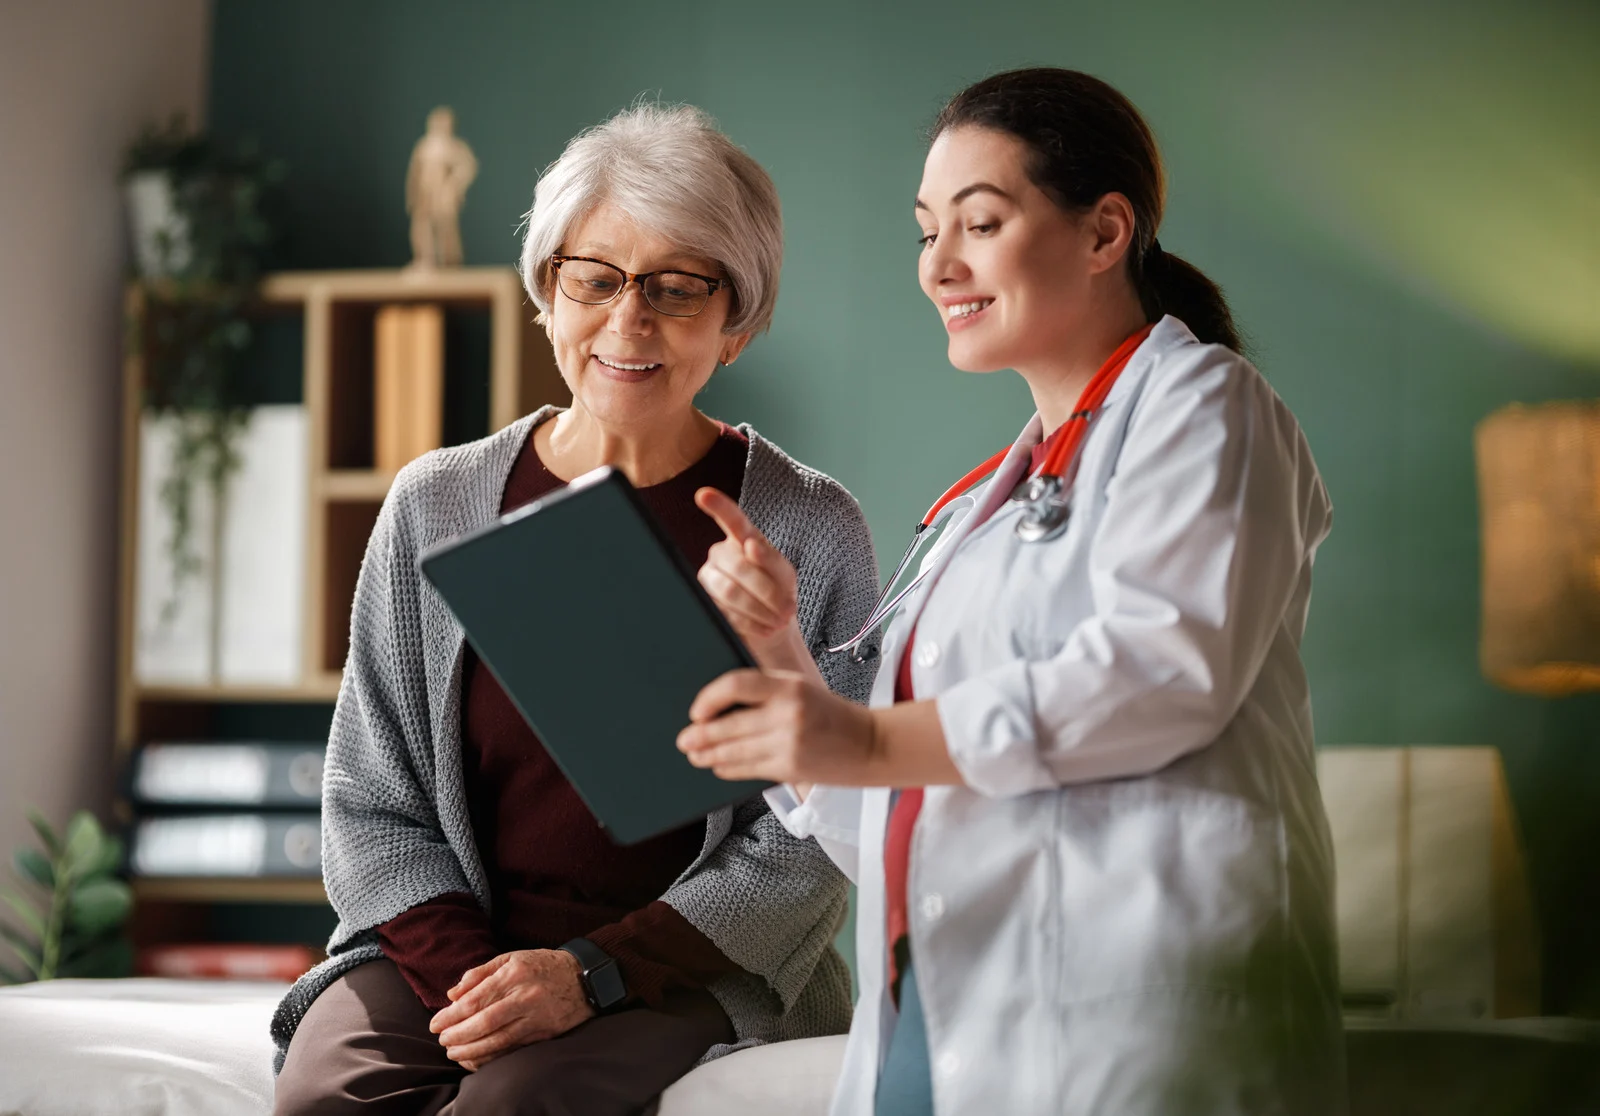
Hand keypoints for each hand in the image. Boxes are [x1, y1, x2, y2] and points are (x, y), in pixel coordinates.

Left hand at [429, 949, 594, 1070]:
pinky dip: (491, 1057)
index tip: (435, 1024)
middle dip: (458, 1036)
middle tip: (442, 1041)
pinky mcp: (544, 1034)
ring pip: (497, 1041)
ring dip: (470, 1051)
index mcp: (514, 974)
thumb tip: (453, 994)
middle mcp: (525, 997)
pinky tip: (476, 1058)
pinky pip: (512, 1050)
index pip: (475, 1000)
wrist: (585, 978)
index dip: (451, 1016)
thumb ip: (480, 974)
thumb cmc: (543, 966)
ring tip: (453, 1053)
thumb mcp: (512, 958)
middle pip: (484, 1023)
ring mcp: (536, 1018)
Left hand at [678, 669, 881, 784]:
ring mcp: (788, 745)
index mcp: (789, 686)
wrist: (870, 744)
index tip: (696, 709)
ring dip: (708, 754)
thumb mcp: (800, 688)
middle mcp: (787, 714)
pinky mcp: (789, 769)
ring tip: (693, 754)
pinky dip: (727, 768)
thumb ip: (764, 690)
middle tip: (683, 739)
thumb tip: (718, 704)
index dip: (709, 697)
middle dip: (700, 735)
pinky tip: (718, 765)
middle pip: (728, 725)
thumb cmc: (830, 713)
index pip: (736, 684)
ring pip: (733, 751)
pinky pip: (747, 769)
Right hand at [694, 488, 808, 671]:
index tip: (704, 494)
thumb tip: (750, 546)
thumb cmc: (780, 593)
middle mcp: (721, 554)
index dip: (718, 506)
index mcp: (743, 539)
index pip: (732, 519)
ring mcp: (709, 578)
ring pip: (729, 591)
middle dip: (767, 592)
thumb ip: (772, 559)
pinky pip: (725, 612)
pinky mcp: (706, 603)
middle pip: (738, 566)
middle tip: (787, 611)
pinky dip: (751, 623)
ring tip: (778, 621)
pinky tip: (764, 628)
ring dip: (759, 610)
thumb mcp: (786, 575)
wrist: (772, 626)